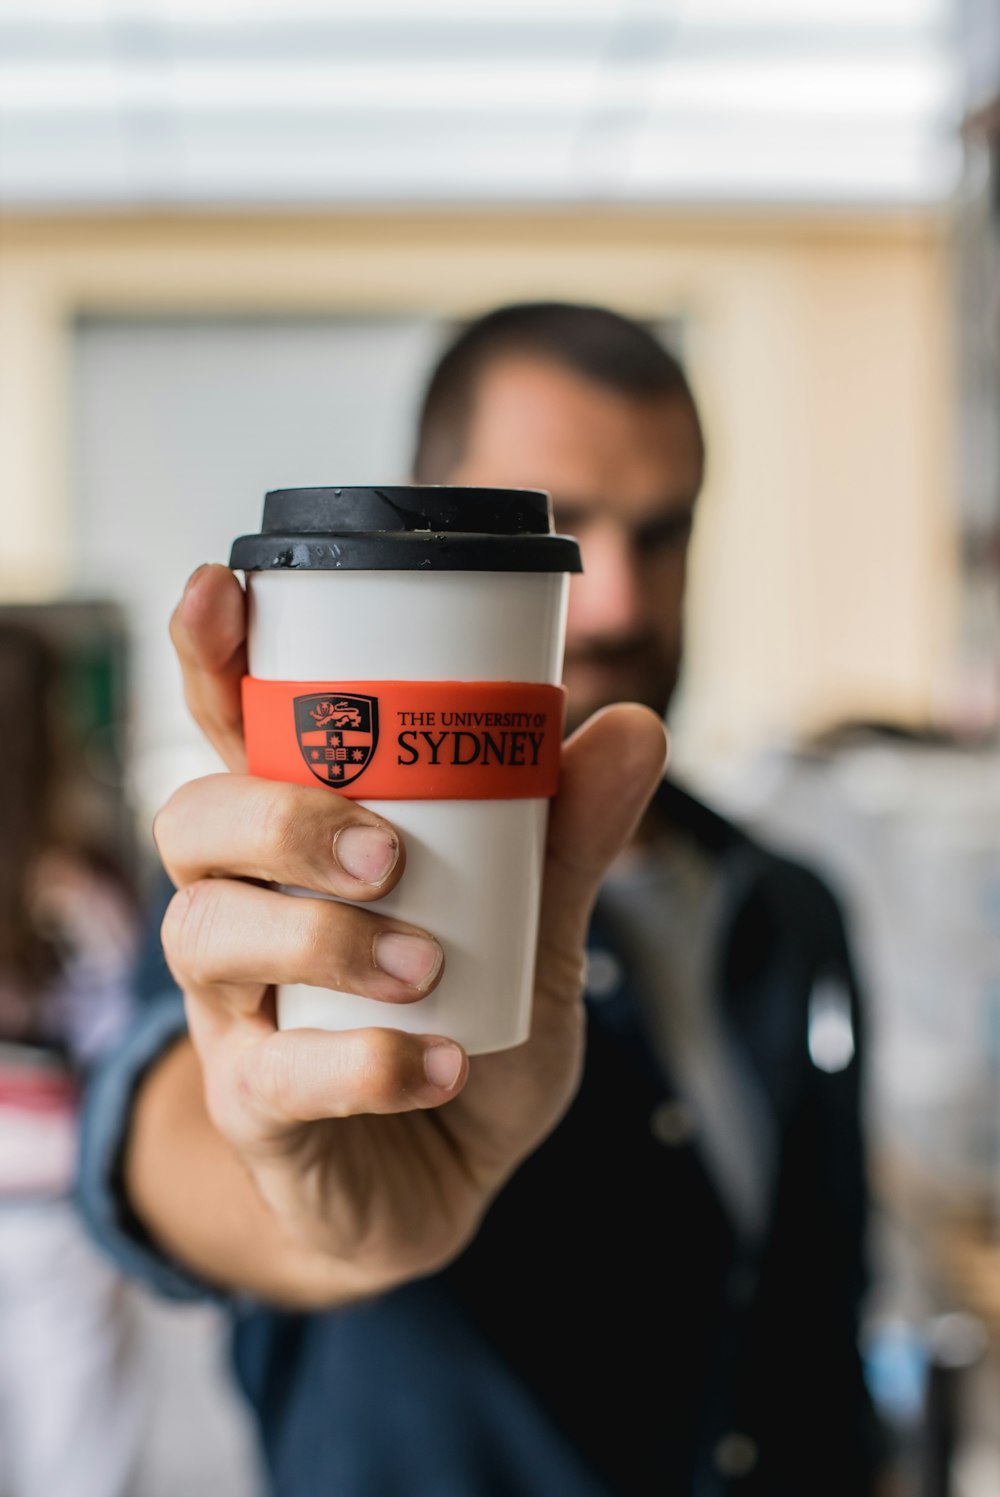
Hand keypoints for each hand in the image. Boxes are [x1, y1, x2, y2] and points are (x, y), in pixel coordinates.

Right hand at [157, 564, 666, 1298]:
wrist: (445, 1183)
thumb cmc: (468, 1028)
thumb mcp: (535, 931)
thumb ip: (569, 839)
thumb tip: (634, 723)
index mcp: (299, 843)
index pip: (230, 733)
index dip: (210, 658)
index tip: (222, 589)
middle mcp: (244, 910)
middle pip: (191, 821)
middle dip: (275, 815)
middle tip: (386, 847)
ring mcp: (235, 1012)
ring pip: (206, 937)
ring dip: (319, 937)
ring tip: (425, 963)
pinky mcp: (254, 1107)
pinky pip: (272, 1074)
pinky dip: (365, 1064)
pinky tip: (443, 1065)